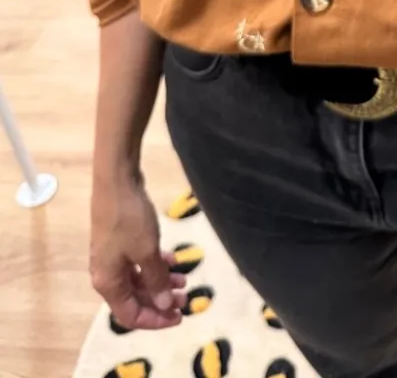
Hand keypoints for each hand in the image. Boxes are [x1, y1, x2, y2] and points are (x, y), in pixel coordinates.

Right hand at [90, 170, 186, 330]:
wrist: (117, 180)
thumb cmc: (130, 219)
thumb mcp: (147, 251)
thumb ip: (156, 280)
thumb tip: (165, 305)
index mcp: (108, 283)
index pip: (130, 315)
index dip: (155, 320)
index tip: (180, 317)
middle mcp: (107, 273)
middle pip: (135, 298)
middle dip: (161, 301)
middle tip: (186, 299)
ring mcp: (113, 255)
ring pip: (139, 278)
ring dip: (161, 281)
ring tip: (185, 280)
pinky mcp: (121, 240)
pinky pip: (139, 260)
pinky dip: (156, 263)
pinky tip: (174, 259)